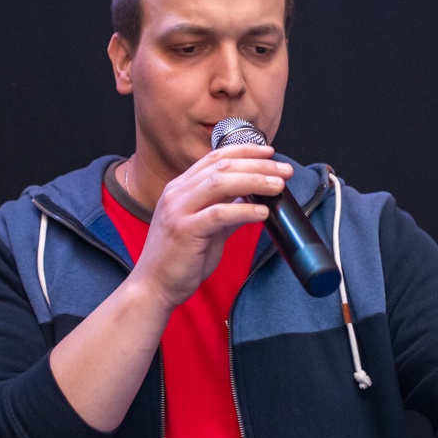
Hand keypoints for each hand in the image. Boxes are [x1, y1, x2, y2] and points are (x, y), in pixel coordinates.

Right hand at [132, 145, 292, 309]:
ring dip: (254, 181)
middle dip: (258, 165)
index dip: (244, 151)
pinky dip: (244, 210)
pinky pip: (219, 213)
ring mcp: (179, 210)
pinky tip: (262, 212)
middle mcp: (177, 193)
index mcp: (180, 188)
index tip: (270, 153)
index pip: (214, 158)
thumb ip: (226, 213)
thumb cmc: (179, 260)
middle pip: (222, 166)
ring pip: (220, 183)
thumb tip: (253, 202)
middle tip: (284, 171)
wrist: (154, 286)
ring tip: (278, 186)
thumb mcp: (206, 229)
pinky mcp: (185, 231)